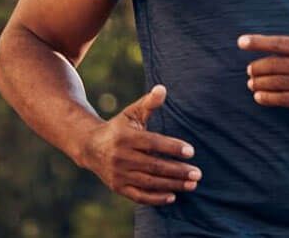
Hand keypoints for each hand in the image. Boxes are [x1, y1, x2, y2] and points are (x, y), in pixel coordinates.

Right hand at [78, 85, 201, 205]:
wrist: (90, 147)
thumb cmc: (119, 127)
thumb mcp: (132, 113)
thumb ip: (149, 103)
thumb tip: (162, 88)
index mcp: (126, 137)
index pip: (153, 144)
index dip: (172, 147)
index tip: (191, 151)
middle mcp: (121, 157)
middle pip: (153, 166)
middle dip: (177, 171)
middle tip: (198, 173)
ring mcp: (118, 174)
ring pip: (148, 182)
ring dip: (172, 185)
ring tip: (192, 185)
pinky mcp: (118, 187)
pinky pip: (138, 196)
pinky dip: (155, 198)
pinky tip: (173, 197)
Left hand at [239, 0, 288, 112]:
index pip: (278, 43)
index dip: (258, 42)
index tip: (241, 42)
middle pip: (273, 65)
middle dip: (256, 67)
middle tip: (250, 69)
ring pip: (275, 83)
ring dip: (259, 83)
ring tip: (251, 82)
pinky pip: (283, 99)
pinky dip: (268, 98)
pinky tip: (259, 96)